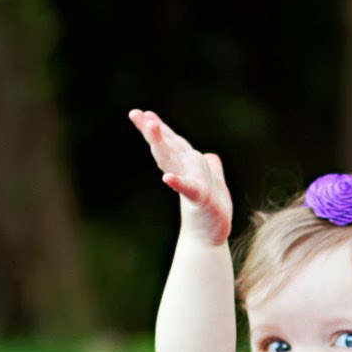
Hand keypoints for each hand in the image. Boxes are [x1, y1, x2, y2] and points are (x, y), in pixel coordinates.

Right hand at [128, 109, 232, 244]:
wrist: (211, 238)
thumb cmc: (210, 212)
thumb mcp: (214, 183)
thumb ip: (211, 168)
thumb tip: (209, 155)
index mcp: (188, 165)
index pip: (171, 142)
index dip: (158, 127)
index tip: (142, 113)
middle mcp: (185, 171)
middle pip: (167, 147)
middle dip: (153, 130)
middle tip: (136, 114)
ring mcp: (191, 183)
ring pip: (174, 159)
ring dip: (162, 143)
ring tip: (152, 127)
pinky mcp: (200, 198)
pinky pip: (188, 188)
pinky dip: (178, 182)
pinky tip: (167, 178)